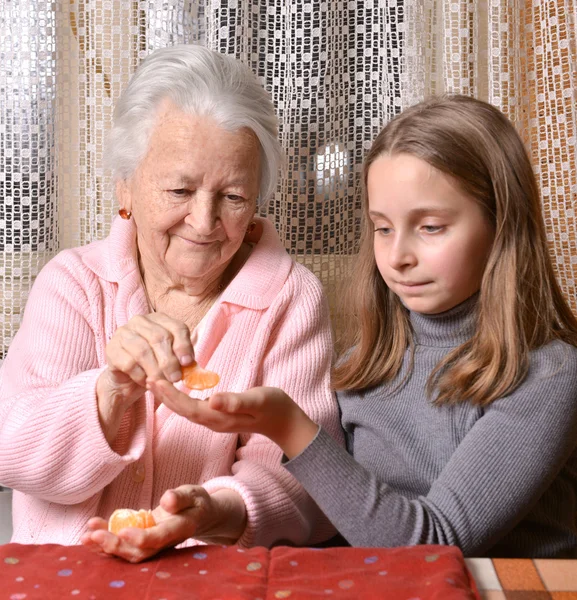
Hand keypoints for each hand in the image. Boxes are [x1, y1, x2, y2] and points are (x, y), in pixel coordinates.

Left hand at [80, 486, 245, 562]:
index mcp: (178, 530)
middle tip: (93, 535)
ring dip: (104, 548)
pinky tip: (91, 530)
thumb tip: (166, 500)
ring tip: (85, 537)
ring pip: (127, 553)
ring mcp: (152, 545)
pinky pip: (123, 546)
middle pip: (138, 552)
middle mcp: (163, 543)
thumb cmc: (196, 503)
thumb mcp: (193, 494)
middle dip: (114, 546)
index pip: (158, 538)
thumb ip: (181, 497)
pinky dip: (105, 542)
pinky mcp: (142, 541)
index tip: (122, 530)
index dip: (140, 538)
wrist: (198, 516)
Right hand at [96, 313, 194, 442]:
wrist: (127, 379)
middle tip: (176, 378)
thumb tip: (192, 365)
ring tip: (163, 382)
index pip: (177, 327)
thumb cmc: (154, 365)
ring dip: (155, 370)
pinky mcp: (112, 349)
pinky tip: (146, 382)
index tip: (188, 363)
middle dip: (169, 361)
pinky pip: (128, 363)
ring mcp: (123, 333)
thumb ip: (183, 359)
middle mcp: (140, 321)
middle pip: (159, 338)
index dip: (184, 345)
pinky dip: (140, 375)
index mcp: (160, 319)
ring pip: (143, 350)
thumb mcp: (173, 360)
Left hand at [147, 380, 318, 457]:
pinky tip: (178, 388)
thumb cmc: (274, 407)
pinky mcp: (220, 415)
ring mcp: (217, 420)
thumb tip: (212, 400)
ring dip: (170, 397)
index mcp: (220, 418)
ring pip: (187, 410)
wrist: (285, 422)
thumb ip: (235, 402)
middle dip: (164, 396)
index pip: (188, 408)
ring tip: (156, 382)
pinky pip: (195, 407)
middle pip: (183, 410)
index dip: (170, 396)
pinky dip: (182, 398)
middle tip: (147, 377)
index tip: (155, 380)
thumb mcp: (258, 400)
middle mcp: (214, 421)